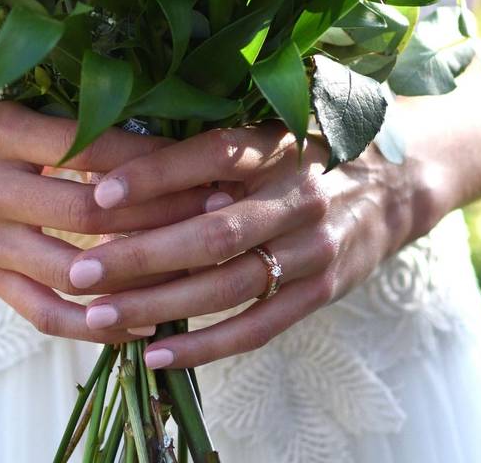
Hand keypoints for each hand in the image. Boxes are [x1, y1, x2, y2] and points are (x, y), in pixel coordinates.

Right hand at [0, 99, 214, 342]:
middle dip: (162, 214)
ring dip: (140, 276)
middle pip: (87, 212)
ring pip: (73, 272)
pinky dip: (97, 327)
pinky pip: (44, 314)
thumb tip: (173, 124)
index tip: (209, 162)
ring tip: (197, 269)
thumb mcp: (18, 100)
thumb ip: (77, 114)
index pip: (90, 148)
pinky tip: (145, 325)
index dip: (153, 160)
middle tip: (218, 211)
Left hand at [67, 123, 438, 366]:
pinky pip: (257, 327)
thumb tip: (115, 158)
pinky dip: (205, 345)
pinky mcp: (322, 291)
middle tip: (80, 270)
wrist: (400, 181)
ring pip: (228, 286)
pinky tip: (154, 353)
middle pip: (213, 232)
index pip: (214, 155)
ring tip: (98, 316)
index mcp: (282, 145)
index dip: (156, 175)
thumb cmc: (312, 149)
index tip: (98, 193)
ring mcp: (315, 249)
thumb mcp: (274, 127)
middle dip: (140, 255)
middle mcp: (300, 197)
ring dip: (160, 304)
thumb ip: (211, 145)